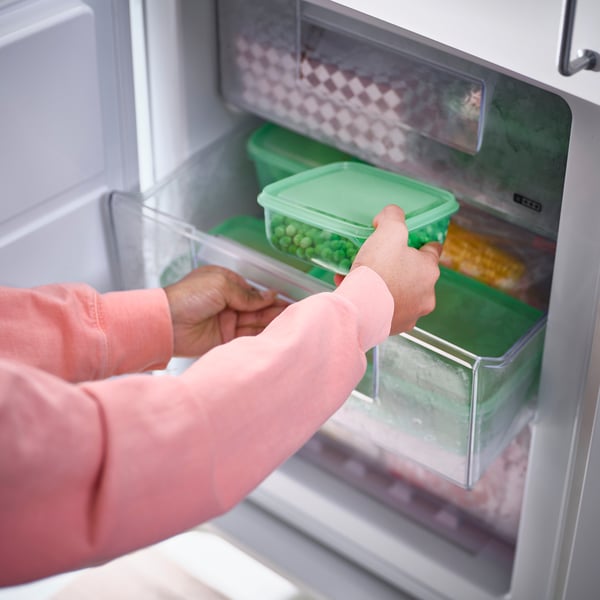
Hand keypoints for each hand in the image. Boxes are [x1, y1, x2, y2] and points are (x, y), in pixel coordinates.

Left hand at [164, 265, 286, 356]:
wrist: (168, 323)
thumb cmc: (190, 296)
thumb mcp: (222, 285)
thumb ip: (247, 294)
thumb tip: (270, 296)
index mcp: (225, 284)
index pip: (253, 291)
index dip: (269, 296)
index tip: (288, 300)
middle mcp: (228, 303)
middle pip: (256, 307)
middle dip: (274, 309)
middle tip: (295, 312)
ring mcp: (227, 321)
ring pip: (254, 322)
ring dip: (271, 321)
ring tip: (290, 322)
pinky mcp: (225, 339)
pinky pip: (247, 336)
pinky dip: (261, 335)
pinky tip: (276, 333)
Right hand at [337, 205, 441, 334]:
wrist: (361, 308)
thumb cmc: (379, 270)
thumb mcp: (389, 232)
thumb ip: (393, 217)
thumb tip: (391, 214)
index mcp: (429, 270)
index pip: (433, 251)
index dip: (423, 243)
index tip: (415, 242)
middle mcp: (426, 295)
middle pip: (415, 275)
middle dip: (399, 267)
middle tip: (380, 260)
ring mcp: (411, 314)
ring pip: (399, 295)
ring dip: (386, 286)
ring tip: (363, 278)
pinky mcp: (393, 327)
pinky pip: (384, 310)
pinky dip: (373, 301)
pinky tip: (355, 292)